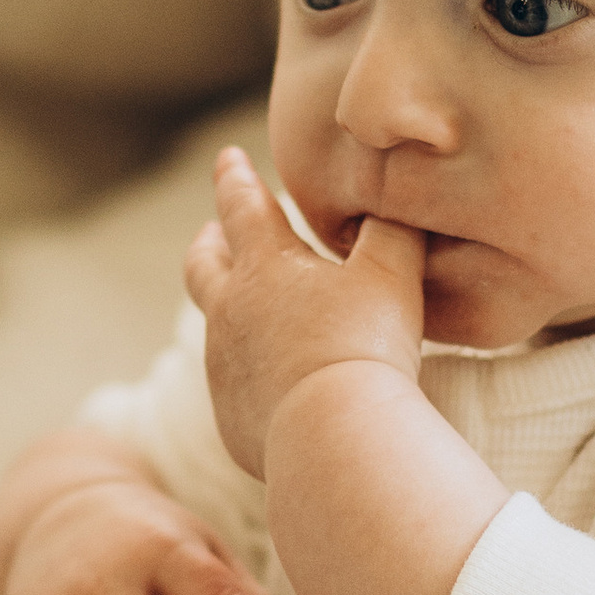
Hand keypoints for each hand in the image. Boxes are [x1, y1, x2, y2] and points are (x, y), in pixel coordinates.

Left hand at [185, 148, 426, 477]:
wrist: (334, 436)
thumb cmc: (365, 346)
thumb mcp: (391, 272)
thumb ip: (391, 227)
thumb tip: (388, 200)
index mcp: (264, 267)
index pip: (242, 205)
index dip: (235, 177)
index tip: (227, 159)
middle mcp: (230, 313)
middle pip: (202, 266)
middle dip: (209, 243)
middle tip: (213, 233)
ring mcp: (224, 368)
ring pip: (218, 329)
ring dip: (234, 312)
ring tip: (257, 313)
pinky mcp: (230, 419)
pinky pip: (238, 387)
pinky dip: (255, 374)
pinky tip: (280, 384)